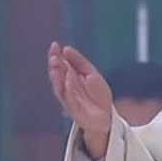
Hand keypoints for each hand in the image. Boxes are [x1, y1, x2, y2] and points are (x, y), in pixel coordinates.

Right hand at [48, 42, 113, 158]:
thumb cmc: (97, 95)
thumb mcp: (91, 74)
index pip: (60, 66)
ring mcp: (69, 100)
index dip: (56, 56)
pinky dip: (69, 91)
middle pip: (57, 76)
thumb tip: (66, 49)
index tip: (55, 45)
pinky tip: (68, 80)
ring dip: (57, 77)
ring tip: (57, 64)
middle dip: (55, 65)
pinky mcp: (75, 111)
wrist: (106, 115)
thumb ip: (79, 62)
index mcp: (69, 79)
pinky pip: (70, 100)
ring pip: (60, 88)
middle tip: (54, 56)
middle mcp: (66, 89)